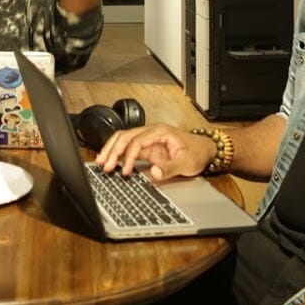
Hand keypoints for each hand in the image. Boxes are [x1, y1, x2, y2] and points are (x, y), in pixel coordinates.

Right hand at [94, 123, 214, 180]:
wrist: (204, 149)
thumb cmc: (196, 153)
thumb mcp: (186, 163)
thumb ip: (169, 168)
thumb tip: (154, 173)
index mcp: (160, 132)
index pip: (137, 141)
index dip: (128, 156)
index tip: (125, 171)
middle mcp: (151, 132)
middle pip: (125, 136)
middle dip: (112, 150)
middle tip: (104, 165)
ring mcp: (147, 139)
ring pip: (123, 139)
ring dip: (111, 149)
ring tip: (101, 161)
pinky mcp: (146, 147)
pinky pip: (127, 146)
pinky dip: (117, 152)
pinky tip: (110, 160)